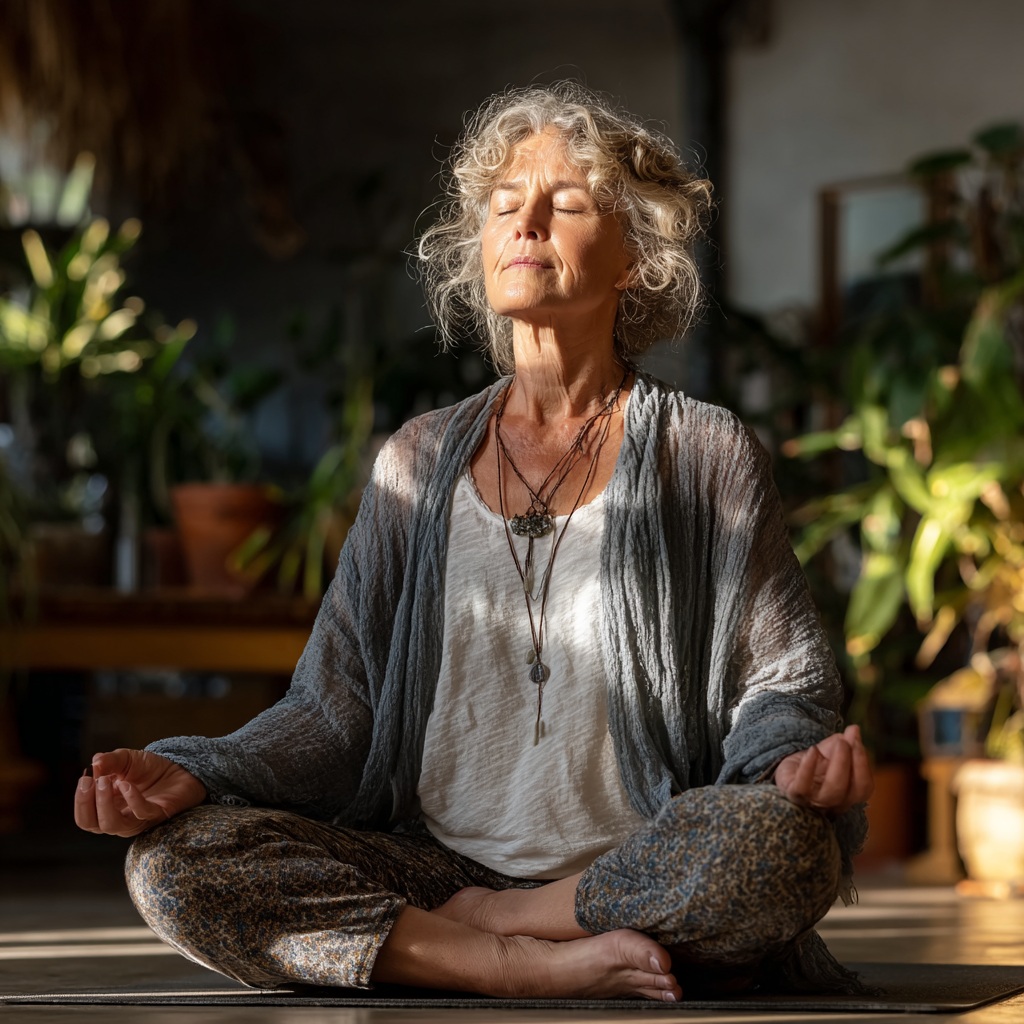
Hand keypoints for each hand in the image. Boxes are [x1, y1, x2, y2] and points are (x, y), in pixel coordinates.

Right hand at [74, 748, 206, 837]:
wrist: (179, 768)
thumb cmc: (149, 768)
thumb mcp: (125, 759)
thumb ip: (109, 761)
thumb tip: (94, 763)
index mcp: (107, 807)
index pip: (85, 817)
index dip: (80, 801)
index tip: (85, 778)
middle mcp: (120, 817)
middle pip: (94, 825)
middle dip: (87, 804)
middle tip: (93, 781)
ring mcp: (138, 819)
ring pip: (113, 825)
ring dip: (105, 804)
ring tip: (105, 781)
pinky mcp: (157, 814)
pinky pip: (141, 814)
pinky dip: (132, 800)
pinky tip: (127, 785)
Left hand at [774, 725, 873, 816]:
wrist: (788, 773)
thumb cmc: (815, 766)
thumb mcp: (831, 752)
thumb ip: (845, 742)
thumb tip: (855, 729)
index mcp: (849, 794)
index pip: (864, 787)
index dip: (863, 766)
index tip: (857, 742)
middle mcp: (835, 803)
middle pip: (850, 790)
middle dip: (849, 763)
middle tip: (844, 742)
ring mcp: (815, 802)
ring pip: (831, 792)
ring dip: (837, 765)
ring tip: (836, 743)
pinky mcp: (794, 795)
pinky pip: (803, 786)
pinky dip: (808, 767)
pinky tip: (812, 750)